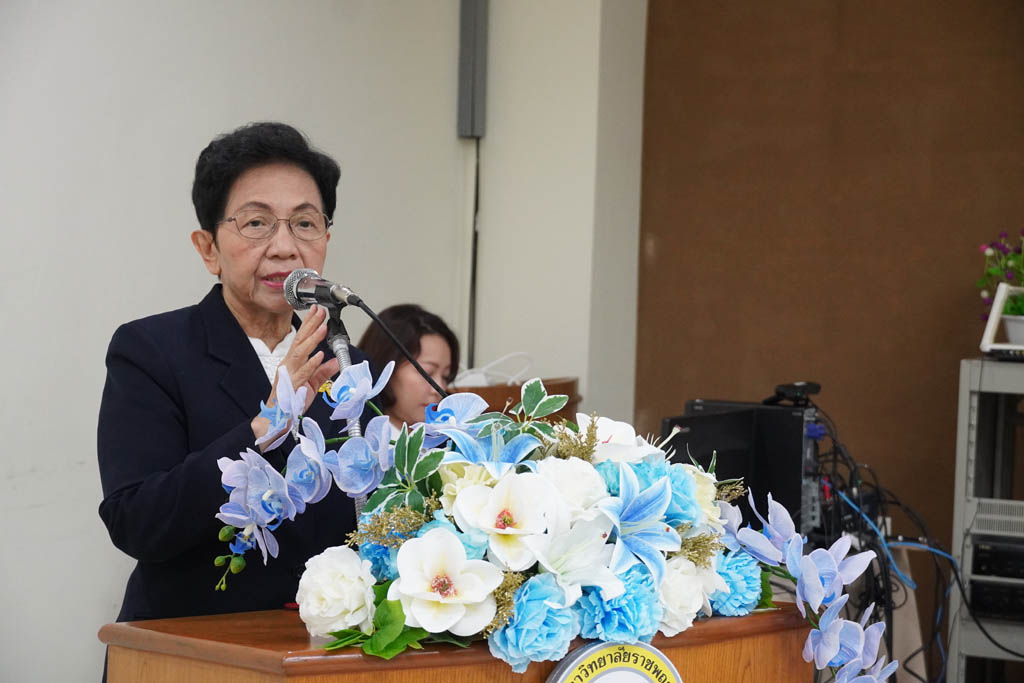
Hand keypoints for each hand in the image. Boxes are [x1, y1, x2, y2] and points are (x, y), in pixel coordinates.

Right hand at [251, 305, 339, 444]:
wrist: (278, 417)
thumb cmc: (292, 399)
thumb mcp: (313, 382)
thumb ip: (324, 371)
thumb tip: (335, 361)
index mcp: (293, 361)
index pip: (302, 338)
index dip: (310, 324)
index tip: (317, 311)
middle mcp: (289, 363)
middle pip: (300, 340)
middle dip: (311, 325)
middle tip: (320, 312)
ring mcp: (290, 373)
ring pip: (301, 352)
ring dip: (312, 340)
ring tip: (322, 328)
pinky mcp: (292, 384)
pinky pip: (303, 372)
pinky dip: (311, 363)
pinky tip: (319, 355)